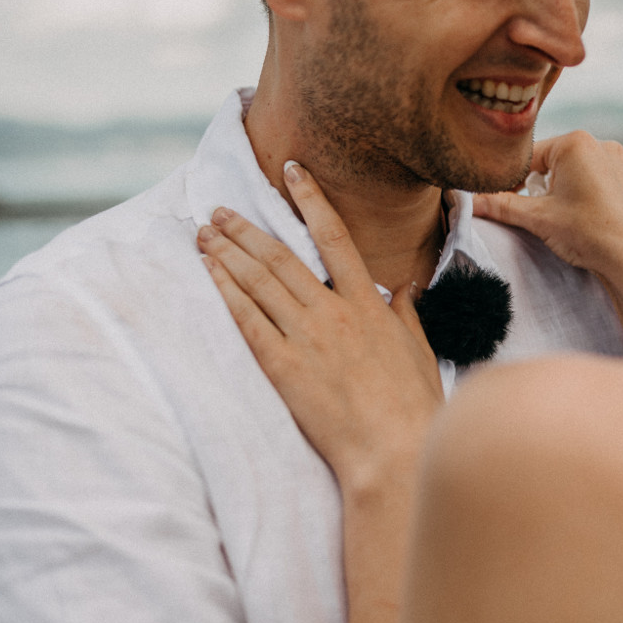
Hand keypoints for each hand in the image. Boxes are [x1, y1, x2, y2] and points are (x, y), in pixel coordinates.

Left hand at [198, 161, 442, 492]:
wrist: (394, 450)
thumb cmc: (413, 406)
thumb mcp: (419, 350)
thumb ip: (406, 313)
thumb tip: (404, 287)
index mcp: (367, 304)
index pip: (334, 236)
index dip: (311, 199)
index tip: (292, 172)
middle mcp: (333, 312)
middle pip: (280, 256)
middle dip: (246, 227)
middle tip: (219, 209)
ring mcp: (306, 339)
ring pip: (258, 282)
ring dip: (227, 253)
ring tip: (204, 234)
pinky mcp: (283, 368)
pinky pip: (247, 322)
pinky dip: (226, 293)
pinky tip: (210, 274)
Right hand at [474, 131, 622, 355]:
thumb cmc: (589, 235)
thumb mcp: (538, 219)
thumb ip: (501, 205)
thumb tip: (470, 201)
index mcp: (576, 143)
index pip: (529, 157)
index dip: (513, 180)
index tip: (508, 201)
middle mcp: (602, 144)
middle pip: (555, 163)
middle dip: (543, 187)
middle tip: (543, 215)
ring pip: (580, 172)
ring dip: (567, 191)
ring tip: (570, 220)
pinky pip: (603, 182)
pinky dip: (591, 196)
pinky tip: (591, 219)